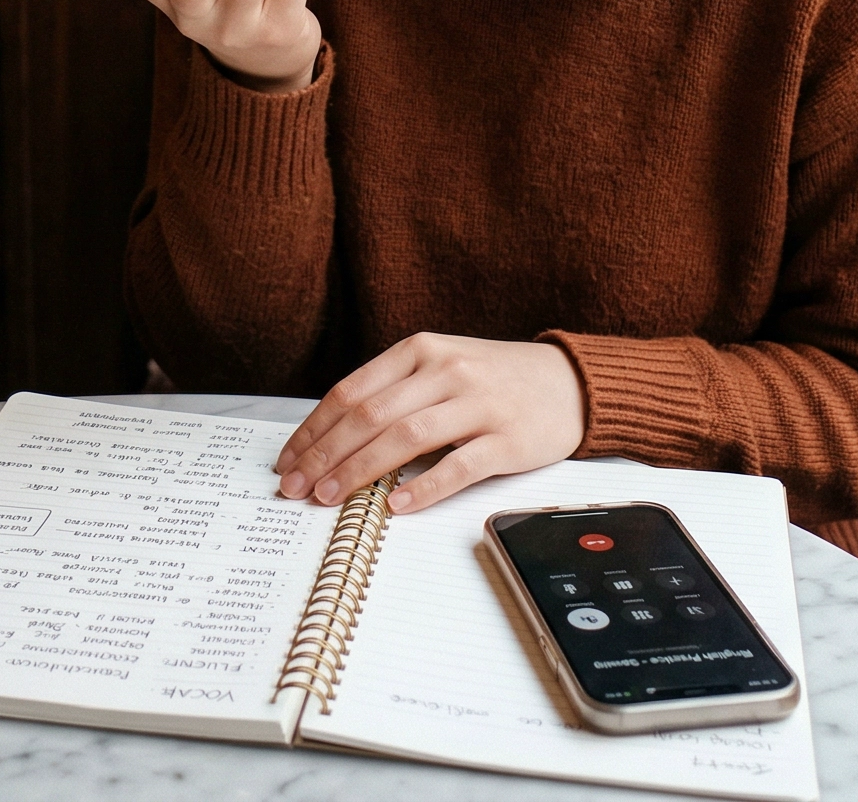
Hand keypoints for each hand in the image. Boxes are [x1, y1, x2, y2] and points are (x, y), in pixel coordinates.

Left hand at [274, 335, 586, 513]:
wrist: (568, 382)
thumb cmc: (494, 379)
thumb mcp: (440, 366)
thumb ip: (394, 392)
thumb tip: (333, 440)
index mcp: (420, 350)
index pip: (351, 391)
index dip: (314, 429)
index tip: (288, 461)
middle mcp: (445, 370)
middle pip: (370, 416)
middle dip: (324, 455)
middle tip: (296, 487)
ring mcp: (478, 403)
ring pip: (405, 438)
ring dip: (359, 472)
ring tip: (329, 498)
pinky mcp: (508, 438)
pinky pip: (458, 465)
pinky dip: (423, 487)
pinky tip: (396, 506)